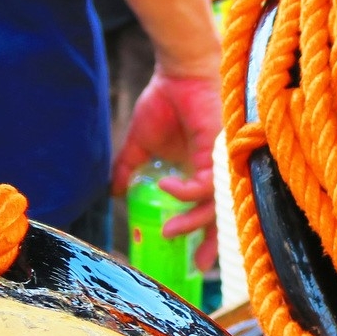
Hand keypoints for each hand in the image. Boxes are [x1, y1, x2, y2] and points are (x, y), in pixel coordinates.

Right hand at [113, 67, 220, 267]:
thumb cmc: (166, 100)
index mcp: (201, 174)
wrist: (179, 70)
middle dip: (210, 243)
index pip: (208, 212)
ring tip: (168, 231)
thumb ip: (130, 168)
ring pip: (215, 205)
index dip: (203, 237)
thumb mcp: (141, 141)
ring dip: (192, 222)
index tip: (192, 261)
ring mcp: (220, 164)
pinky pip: (205, 183)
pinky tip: (166, 188)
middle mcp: (216, 173)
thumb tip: (115, 193)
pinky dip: (186, 191)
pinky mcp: (218, 153)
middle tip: (197, 265)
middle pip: (221, 217)